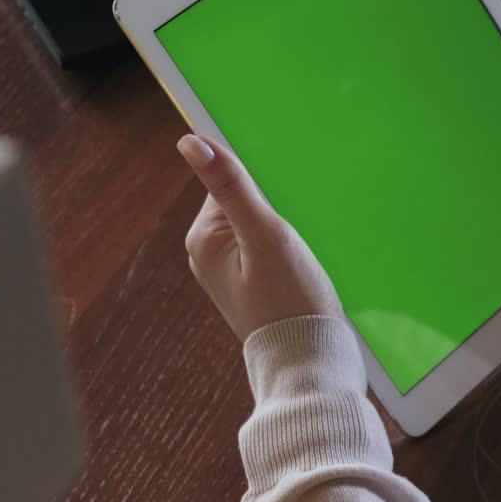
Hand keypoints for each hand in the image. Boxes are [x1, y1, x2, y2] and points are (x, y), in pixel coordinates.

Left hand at [177, 134, 341, 340]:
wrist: (311, 360)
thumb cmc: (291, 299)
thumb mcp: (266, 235)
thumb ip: (232, 187)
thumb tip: (190, 141)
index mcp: (203, 238)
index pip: (228, 183)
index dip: (262, 185)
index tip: (283, 203)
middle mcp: (207, 254)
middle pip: (244, 203)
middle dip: (274, 208)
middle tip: (295, 234)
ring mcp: (228, 272)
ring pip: (257, 226)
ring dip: (283, 229)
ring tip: (300, 254)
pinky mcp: (250, 286)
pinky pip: (265, 248)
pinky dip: (285, 248)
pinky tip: (300, 265)